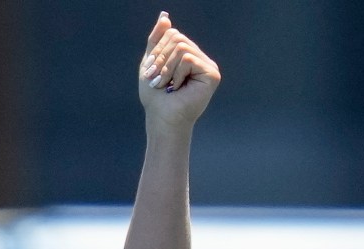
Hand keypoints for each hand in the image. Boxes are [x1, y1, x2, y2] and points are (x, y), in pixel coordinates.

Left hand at [136, 13, 219, 128]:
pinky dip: (177, 73)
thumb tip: (165, 15)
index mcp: (187, 55)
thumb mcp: (151, 62)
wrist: (162, 118)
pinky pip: (188, 59)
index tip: (151, 72)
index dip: (158, 50)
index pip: (173, 34)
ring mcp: (208, 66)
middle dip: (161, 59)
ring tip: (167, 85)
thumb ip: (157, 39)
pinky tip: (178, 88)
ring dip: (167, 68)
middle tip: (157, 80)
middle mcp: (200, 58)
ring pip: (182, 48)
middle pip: (177, 38)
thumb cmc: (155, 96)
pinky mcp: (212, 74)